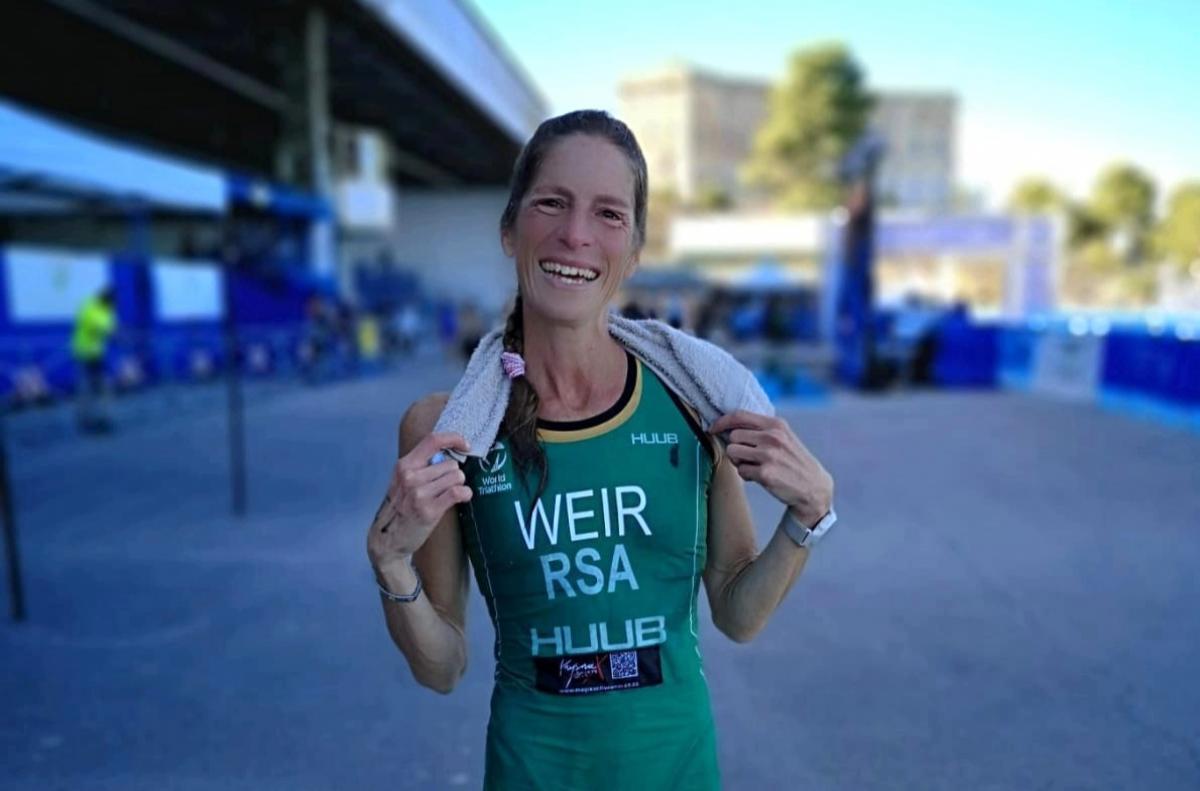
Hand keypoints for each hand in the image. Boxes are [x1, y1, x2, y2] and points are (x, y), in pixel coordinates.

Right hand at [367, 432, 471, 570]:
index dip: (454, 438)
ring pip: (457, 476)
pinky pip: (458, 492)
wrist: (388, 539)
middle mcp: (410, 477)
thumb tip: (450, 453)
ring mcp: (419, 494)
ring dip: (459, 485)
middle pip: (451, 463)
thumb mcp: (403, 481)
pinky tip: (462, 497)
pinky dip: (465, 494)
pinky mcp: (429, 510)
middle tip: (446, 486)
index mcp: (404, 465)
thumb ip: (421, 466)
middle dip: (454, 474)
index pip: (433, 440)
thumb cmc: (400, 507)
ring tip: (449, 494)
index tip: (465, 445)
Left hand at [709, 411, 832, 525]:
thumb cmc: (793, 461)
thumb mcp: (783, 438)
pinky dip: (747, 476)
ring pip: (733, 453)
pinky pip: (741, 471)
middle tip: (747, 457)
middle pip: (733, 436)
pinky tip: (760, 477)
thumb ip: (761, 430)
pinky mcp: (765, 473)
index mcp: (776, 425)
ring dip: (739, 462)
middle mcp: (772, 437)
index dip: (722, 421)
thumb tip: (728, 427)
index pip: (740, 415)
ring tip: (754, 466)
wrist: (814, 487)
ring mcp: (769, 455)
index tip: (713, 428)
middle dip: (735, 448)